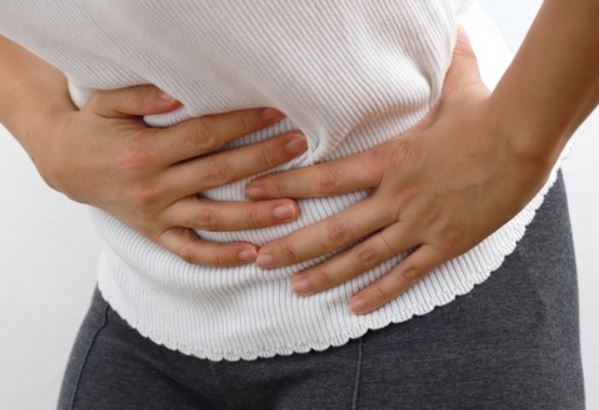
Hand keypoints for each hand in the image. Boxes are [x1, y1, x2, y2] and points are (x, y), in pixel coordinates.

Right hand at [39, 84, 307, 265]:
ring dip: (255, 216)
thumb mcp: (108, 104)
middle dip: (263, 159)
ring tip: (293, 209)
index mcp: (145, 152)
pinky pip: (191, 253)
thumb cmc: (95, 129)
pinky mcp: (156, 235)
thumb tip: (180, 96)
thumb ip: (141, 96)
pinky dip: (221, 257)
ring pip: (213, 219)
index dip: (242, 124)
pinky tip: (253, 255)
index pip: (205, 136)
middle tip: (301, 148)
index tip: (275, 113)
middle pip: (219, 173)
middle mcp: (154, 187)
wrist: (67, 165)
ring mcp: (156, 216)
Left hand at [244, 29, 553, 313]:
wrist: (524, 143)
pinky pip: (407, 274)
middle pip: (334, 229)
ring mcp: (418, 224)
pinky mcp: (444, 244)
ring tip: (295, 288)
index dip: (285, 185)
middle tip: (260, 259)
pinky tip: (356, 308)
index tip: (254, 190)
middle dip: (292, 245)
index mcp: (388, 161)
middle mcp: (396, 197)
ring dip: (326, 275)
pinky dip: (380, 293)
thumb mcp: (453, 87)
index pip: (324, 178)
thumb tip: (448, 30)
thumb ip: (440, 64)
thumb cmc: (484, 114)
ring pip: (363, 257)